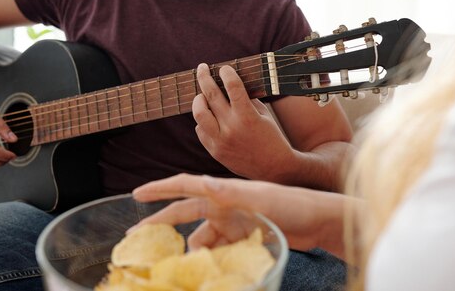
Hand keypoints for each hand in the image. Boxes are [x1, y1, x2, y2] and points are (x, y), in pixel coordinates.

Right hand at [132, 174, 347, 255]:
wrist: (317, 221)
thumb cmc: (291, 203)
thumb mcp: (260, 197)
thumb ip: (231, 192)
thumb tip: (202, 183)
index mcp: (222, 191)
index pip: (184, 186)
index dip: (160, 190)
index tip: (137, 194)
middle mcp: (223, 205)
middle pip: (184, 215)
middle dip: (161, 224)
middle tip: (137, 238)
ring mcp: (232, 223)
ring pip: (201, 240)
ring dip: (192, 253)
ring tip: (182, 269)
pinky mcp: (242, 239)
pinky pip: (218, 252)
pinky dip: (211, 261)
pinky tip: (208, 272)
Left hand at [193, 63, 295, 180]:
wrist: (274, 168)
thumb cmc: (271, 137)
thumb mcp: (263, 115)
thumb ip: (247, 100)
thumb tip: (230, 85)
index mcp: (247, 116)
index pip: (233, 86)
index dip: (226, 73)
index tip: (224, 68)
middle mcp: (232, 127)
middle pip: (210, 95)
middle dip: (204, 77)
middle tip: (202, 68)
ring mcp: (221, 140)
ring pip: (199, 113)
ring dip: (198, 100)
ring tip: (201, 95)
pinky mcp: (215, 151)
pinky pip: (200, 130)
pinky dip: (202, 122)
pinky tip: (209, 118)